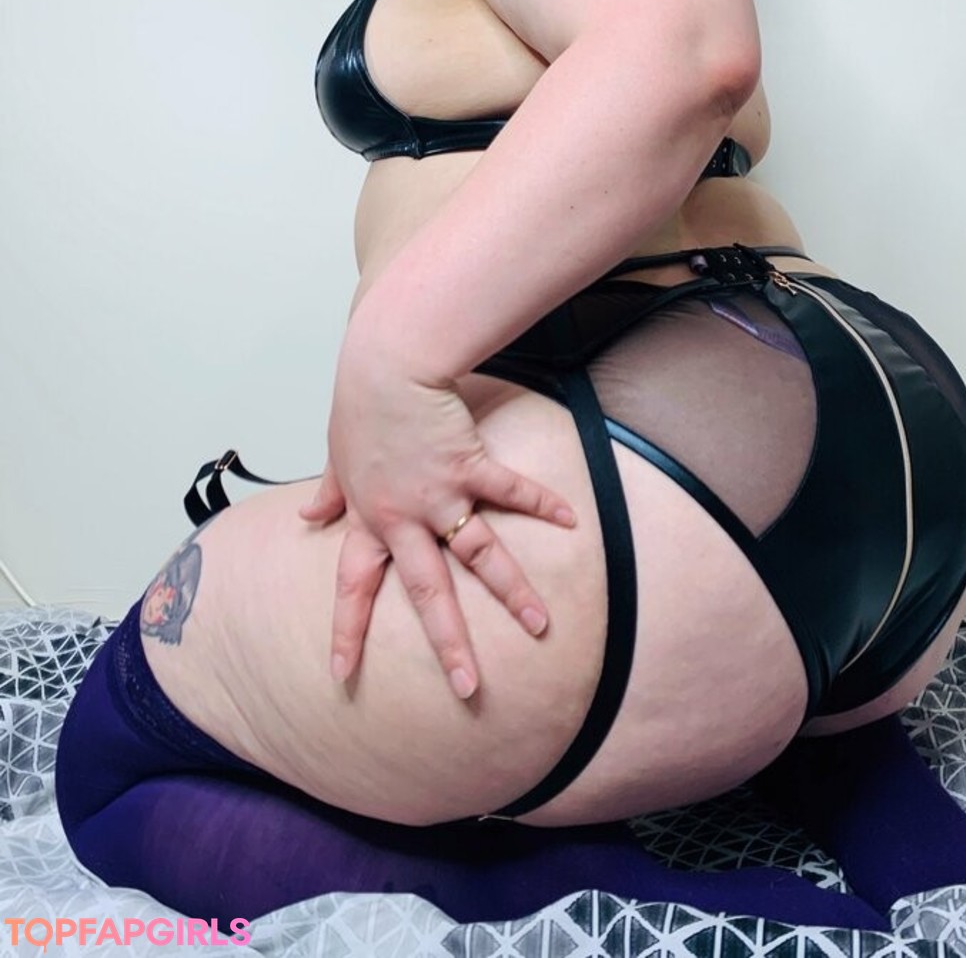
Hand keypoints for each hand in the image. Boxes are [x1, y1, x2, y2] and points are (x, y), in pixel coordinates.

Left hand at [299, 332, 575, 695]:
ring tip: (540, 625)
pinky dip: (542, 504)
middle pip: (430, 593)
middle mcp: (405, 518)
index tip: (342, 675)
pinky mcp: (471, 465)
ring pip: (481, 555)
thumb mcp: (336, 456)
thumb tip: (306, 514)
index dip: (347, 631)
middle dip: (450, 643)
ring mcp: (442, 495)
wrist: (387, 365)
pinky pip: (512, 491)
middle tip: (467, 687)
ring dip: (512, 592)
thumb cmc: (360, 406)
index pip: (353, 586)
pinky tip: (572, 520)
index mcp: (369, 519)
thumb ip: (330, 493)